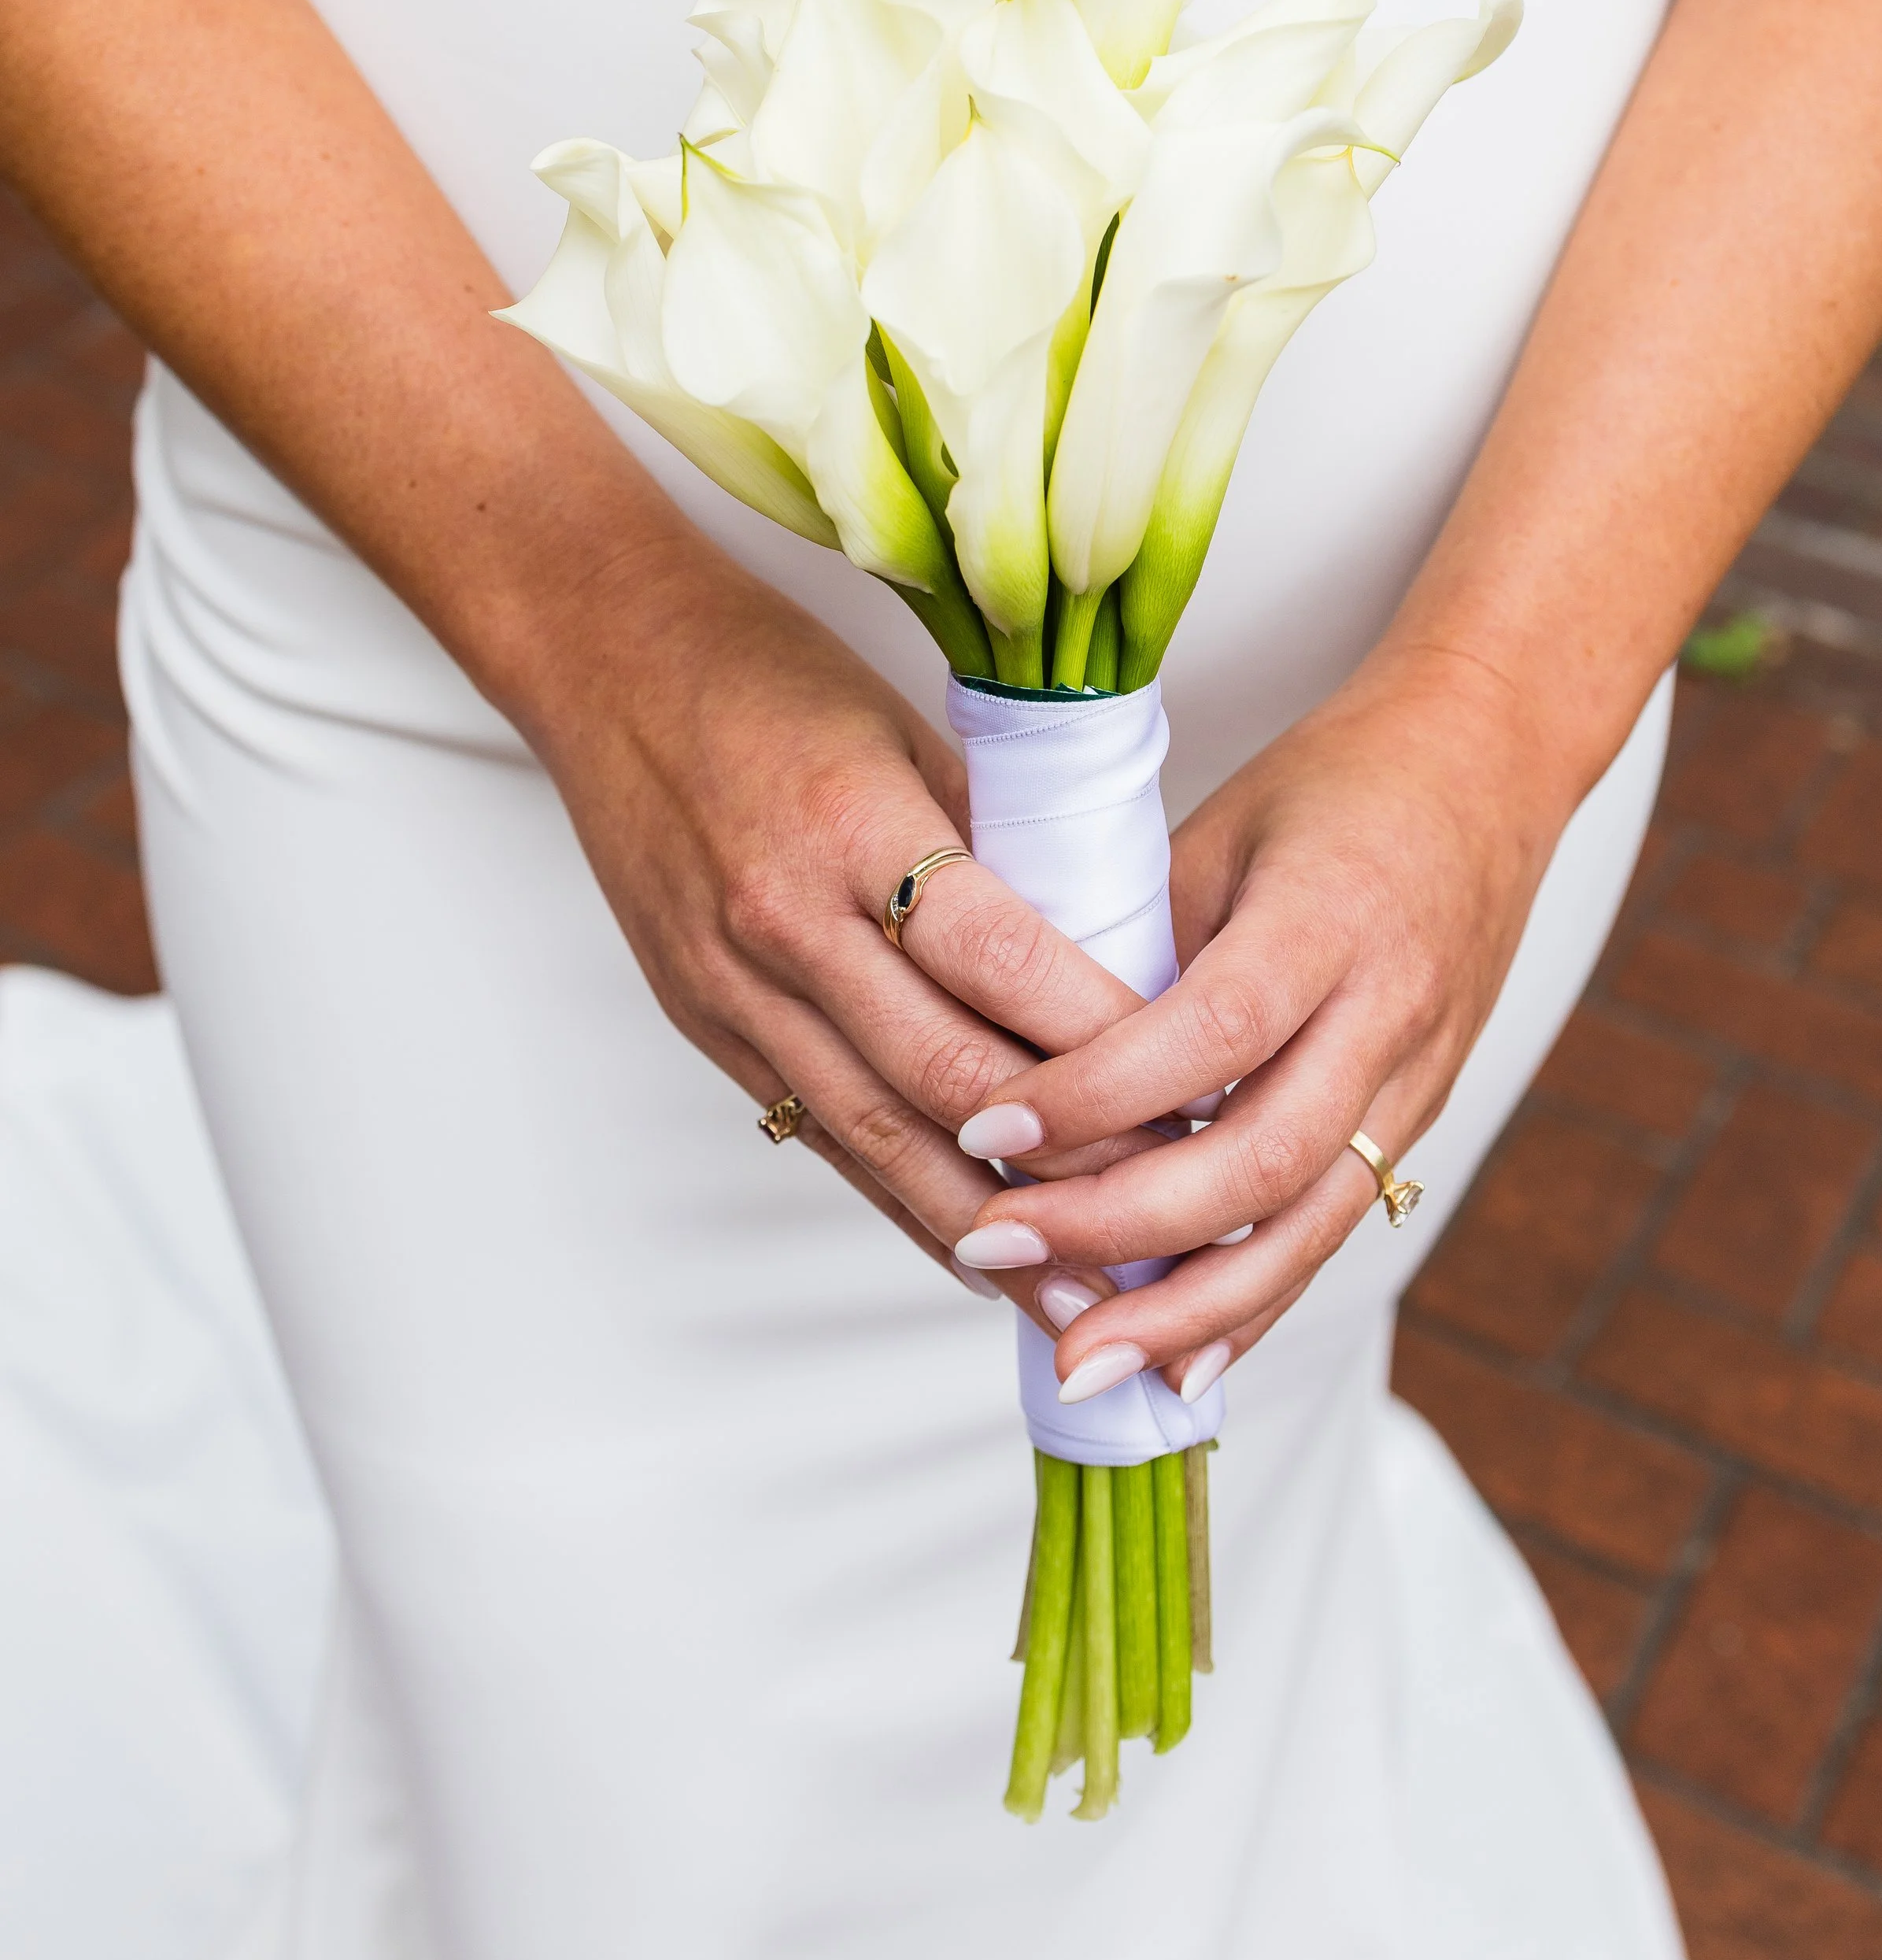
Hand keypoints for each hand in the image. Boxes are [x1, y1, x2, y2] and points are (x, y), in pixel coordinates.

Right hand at [525, 531, 1159, 1323]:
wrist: (602, 659)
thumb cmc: (765, 672)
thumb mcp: (909, 731)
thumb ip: (999, 848)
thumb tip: (1105, 955)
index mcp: (853, 827)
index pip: (1006, 963)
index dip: (1109, 1040)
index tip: (1202, 1087)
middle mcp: (787, 924)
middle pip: (950, 1077)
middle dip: (1073, 1164)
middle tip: (1174, 1220)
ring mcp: (735, 987)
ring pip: (882, 1137)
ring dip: (992, 1231)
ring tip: (1085, 1300)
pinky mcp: (706, 1024)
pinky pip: (822, 1135)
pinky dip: (904, 1201)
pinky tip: (976, 1254)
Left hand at [951, 646, 1581, 1399]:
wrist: (1493, 763)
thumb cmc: (1334, 782)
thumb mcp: (1221, 827)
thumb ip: (1134, 937)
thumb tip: (1012, 1044)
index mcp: (1332, 916)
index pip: (1211, 1032)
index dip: (1099, 1094)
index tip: (987, 1129)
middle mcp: (1388, 1011)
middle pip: (1263, 1158)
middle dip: (1123, 1229)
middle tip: (996, 1250)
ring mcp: (1418, 1076)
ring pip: (1308, 1226)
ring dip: (1190, 1312)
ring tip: (1081, 1366)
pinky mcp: (1420, 1115)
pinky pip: (1331, 1230)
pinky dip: (1252, 1304)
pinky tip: (1178, 1368)